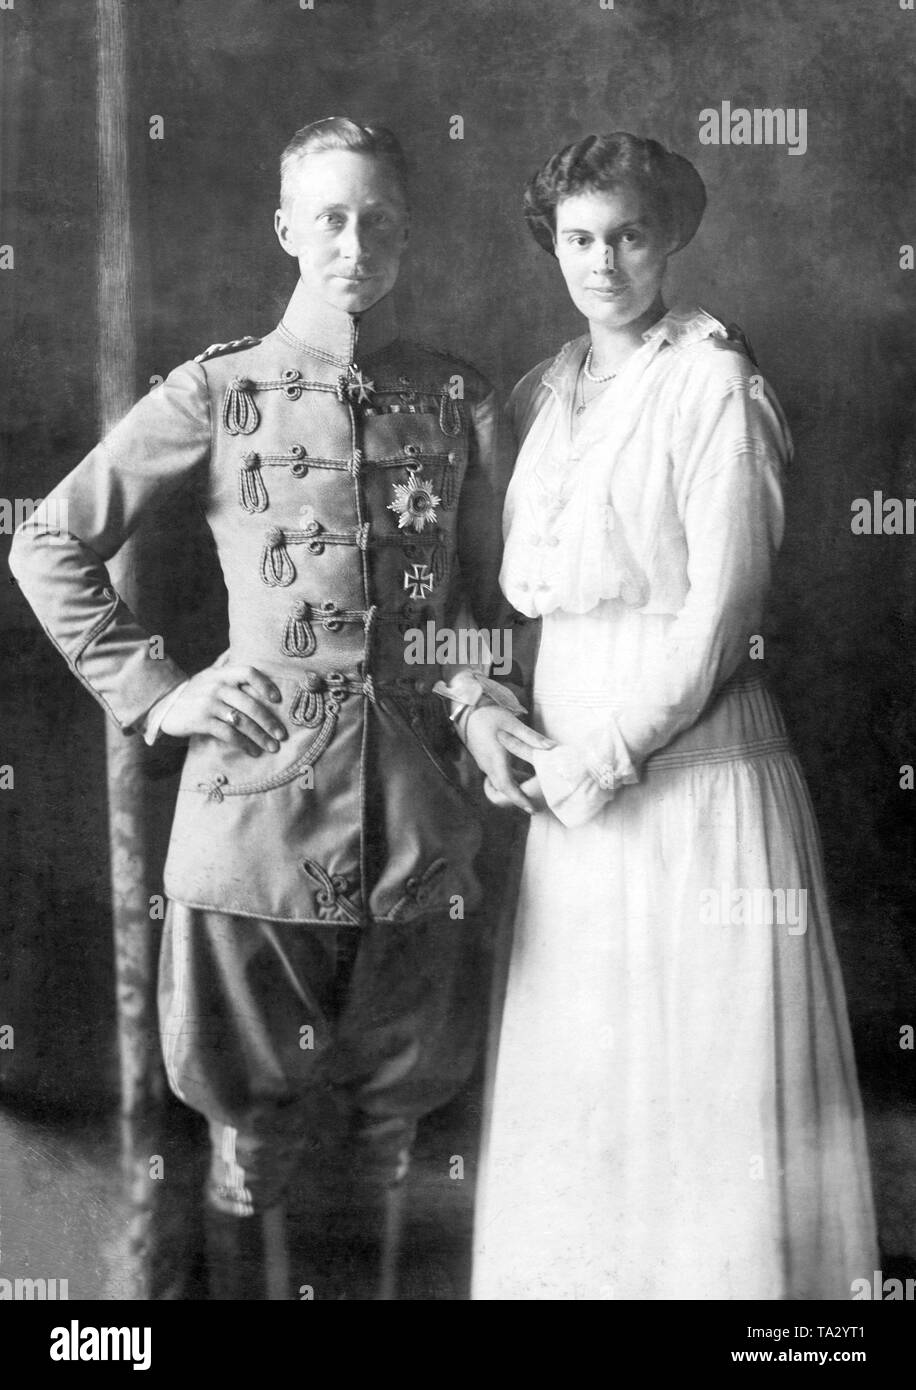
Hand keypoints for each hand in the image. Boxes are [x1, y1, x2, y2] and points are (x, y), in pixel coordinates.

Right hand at [160, 663, 287, 755]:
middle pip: (249, 703)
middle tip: (282, 735)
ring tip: (272, 747)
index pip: (248, 672)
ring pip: (241, 721)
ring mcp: (208, 704)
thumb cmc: (194, 691)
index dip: (265, 684)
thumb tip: (237, 648)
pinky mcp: (201, 721)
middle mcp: (217, 687)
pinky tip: (254, 752)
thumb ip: (224, 663)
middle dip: (269, 721)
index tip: (278, 699)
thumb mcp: (208, 674)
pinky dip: (244, 744)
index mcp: (222, 674)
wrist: (164, 706)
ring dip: (260, 736)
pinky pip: (228, 734)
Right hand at [464, 705, 554, 813]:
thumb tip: (552, 748)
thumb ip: (532, 737)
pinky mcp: (484, 761)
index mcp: (495, 757)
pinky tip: (522, 774)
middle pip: (502, 790)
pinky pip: (496, 778)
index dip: (518, 799)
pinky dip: (509, 781)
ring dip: (514, 790)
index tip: (531, 808)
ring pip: (499, 785)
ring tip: (533, 787)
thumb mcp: (513, 723)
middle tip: (538, 802)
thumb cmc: (491, 714)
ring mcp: (484, 764)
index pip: (506, 785)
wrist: (468, 710)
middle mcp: (488, 765)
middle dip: (519, 798)